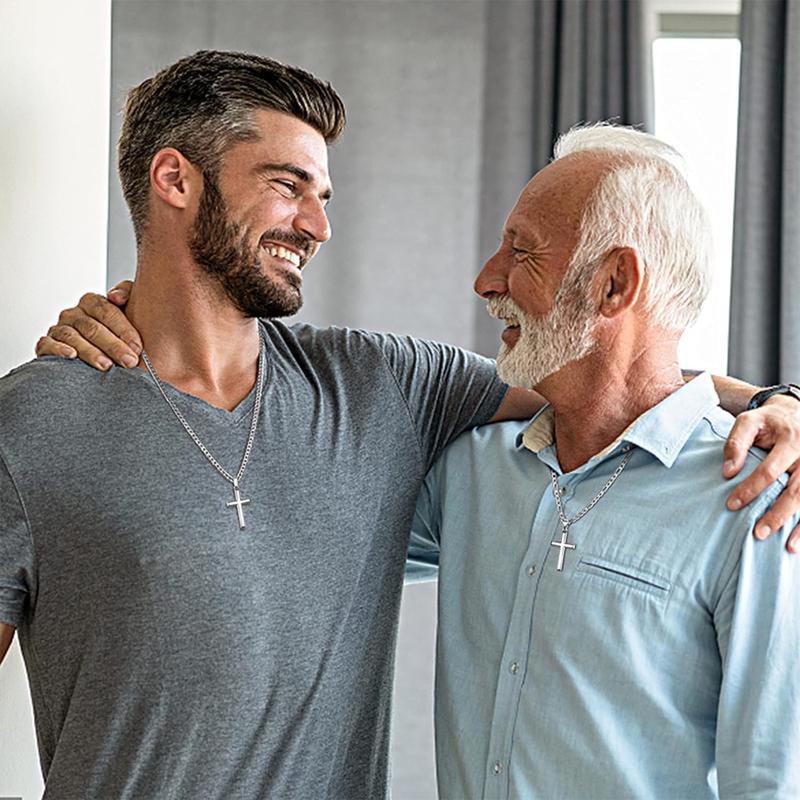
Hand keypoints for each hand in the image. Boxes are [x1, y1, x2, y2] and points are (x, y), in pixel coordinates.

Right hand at [35, 281, 140, 370]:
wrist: (102, 350)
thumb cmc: (118, 331)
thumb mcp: (130, 307)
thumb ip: (127, 293)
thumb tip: (115, 297)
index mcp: (92, 302)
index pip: (107, 312)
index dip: (124, 330)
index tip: (138, 347)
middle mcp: (74, 314)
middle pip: (92, 327)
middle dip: (113, 345)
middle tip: (129, 361)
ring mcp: (58, 328)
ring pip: (72, 337)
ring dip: (90, 351)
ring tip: (107, 365)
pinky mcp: (46, 345)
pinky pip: (47, 344)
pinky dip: (58, 349)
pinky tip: (72, 356)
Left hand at [723, 394, 799, 551]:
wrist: (795, 413)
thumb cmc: (768, 421)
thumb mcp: (749, 421)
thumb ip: (736, 443)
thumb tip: (727, 471)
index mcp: (791, 441)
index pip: (769, 470)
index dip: (750, 489)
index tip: (731, 504)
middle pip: (797, 490)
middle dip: (777, 514)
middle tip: (757, 533)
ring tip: (787, 547)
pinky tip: (798, 540)